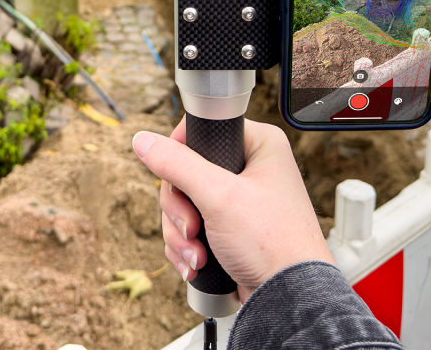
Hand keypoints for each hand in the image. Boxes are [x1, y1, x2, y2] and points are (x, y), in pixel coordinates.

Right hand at [132, 118, 332, 301]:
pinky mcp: (229, 228)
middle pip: (184, 173)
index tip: (178, 181)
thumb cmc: (273, 244)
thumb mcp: (219, 197)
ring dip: (181, 234)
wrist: (287, 298)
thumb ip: (177, 165)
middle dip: (179, 210)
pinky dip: (187, 247)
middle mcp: (249, 169)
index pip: (199, 132)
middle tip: (192, 227)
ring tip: (197, 255)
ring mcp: (238, 200)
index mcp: (257, 145)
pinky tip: (197, 264)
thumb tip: (143, 140)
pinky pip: (190, 227)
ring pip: (183, 204)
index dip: (179, 156)